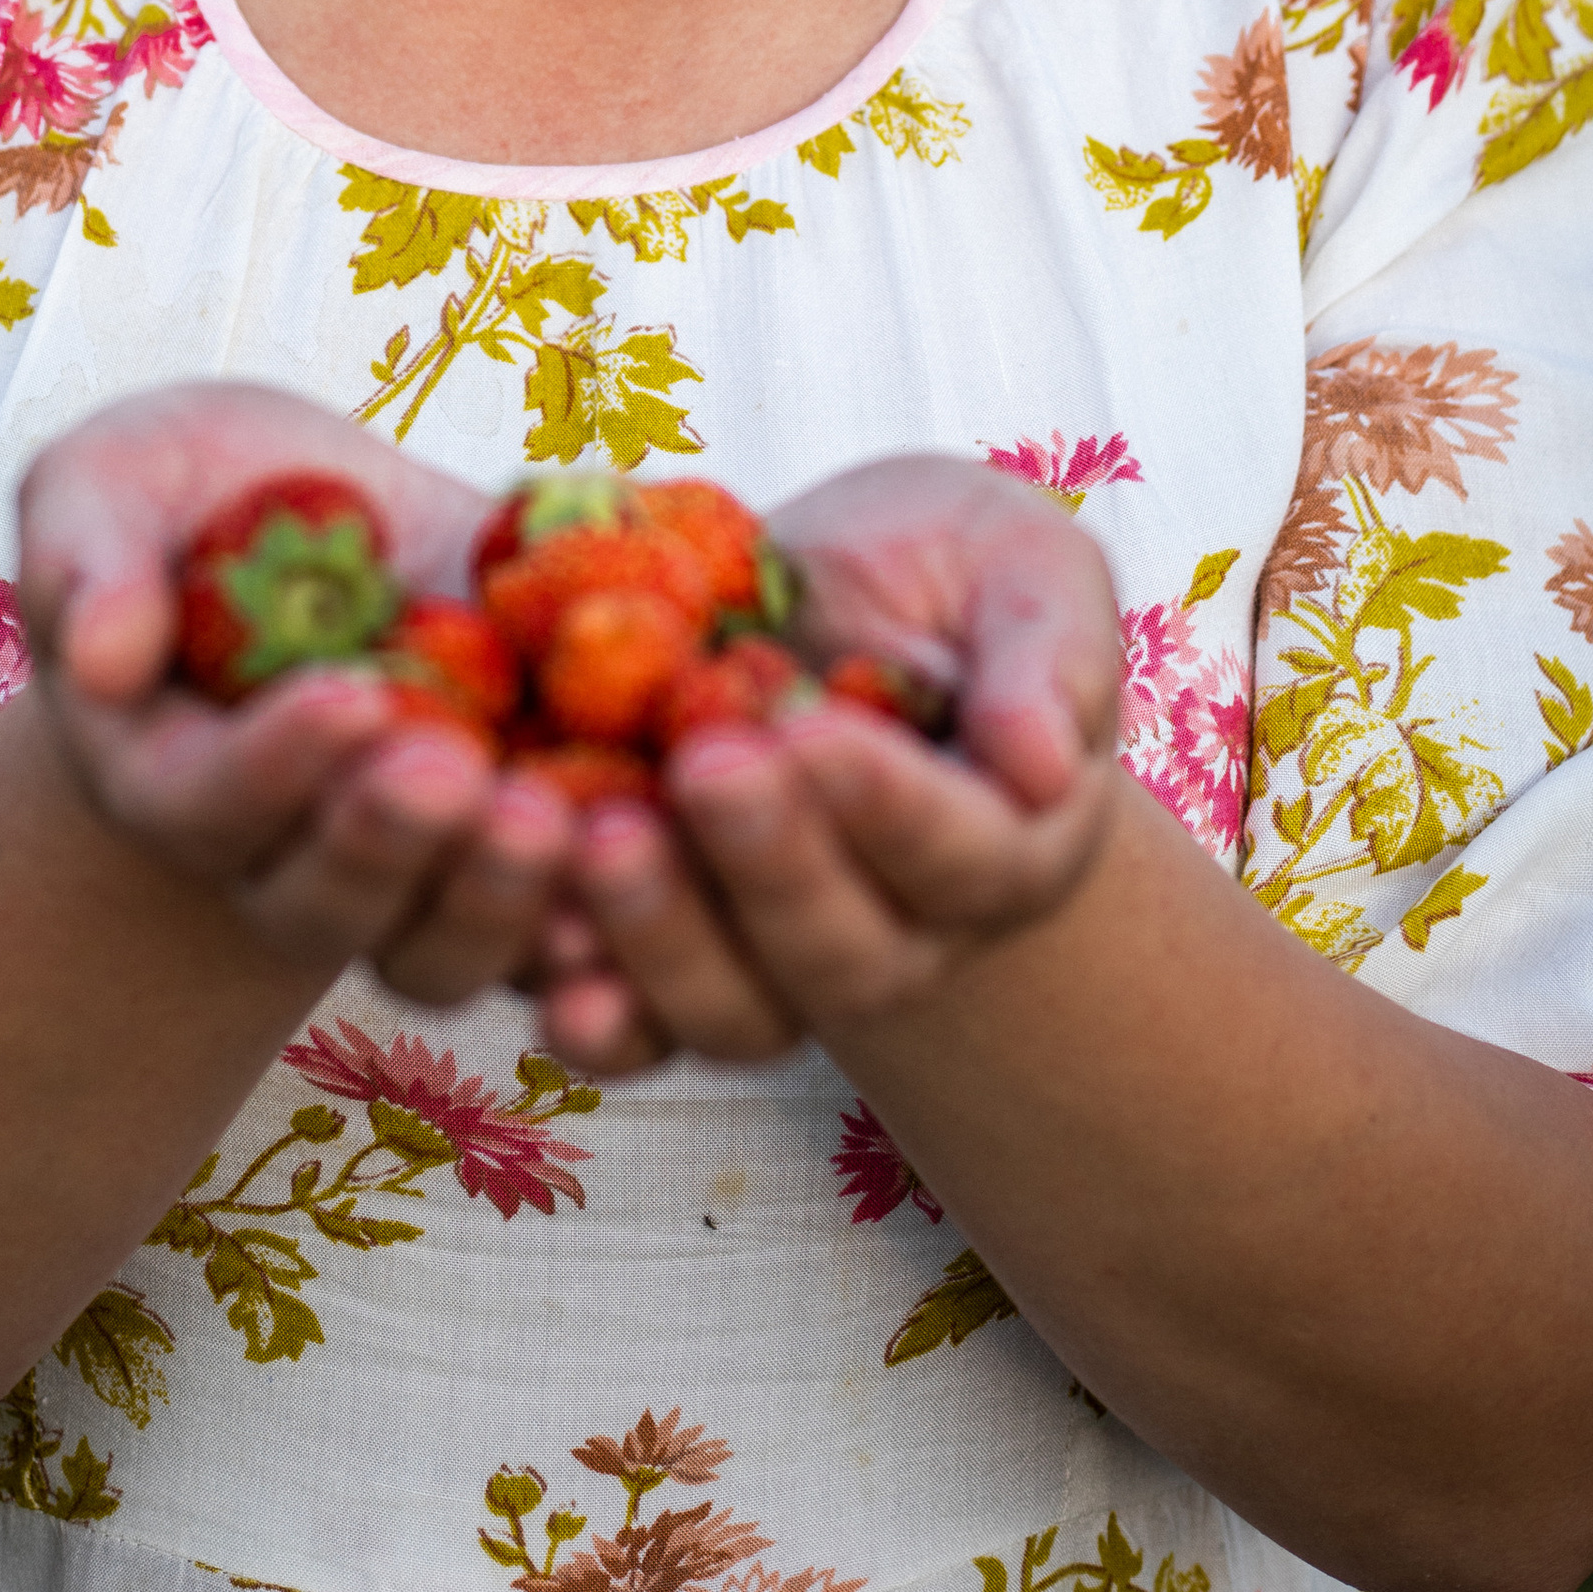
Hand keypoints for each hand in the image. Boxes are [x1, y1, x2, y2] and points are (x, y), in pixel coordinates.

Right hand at [17, 382, 574, 1006]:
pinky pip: (553, 933)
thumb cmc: (195, 494)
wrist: (325, 521)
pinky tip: (654, 859)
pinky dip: (601, 924)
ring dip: (499, 898)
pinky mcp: (511, 853)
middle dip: (394, 844)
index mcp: (174, 779)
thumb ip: (89, 557)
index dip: (280, 766)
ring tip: (558, 817)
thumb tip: (101, 653)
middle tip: (459, 772)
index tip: (353, 695)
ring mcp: (409, 870)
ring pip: (442, 946)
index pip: (213, 805)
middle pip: (328, 900)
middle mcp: (284, 856)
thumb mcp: (117, 483)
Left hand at [539, 453, 1122, 1074]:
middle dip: (771, 868)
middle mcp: (906, 934)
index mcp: (1009, 842)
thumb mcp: (1019, 563)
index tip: (812, 731)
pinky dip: (596, 1012)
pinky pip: (640, 1028)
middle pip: (847, 956)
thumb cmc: (941, 570)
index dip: (890, 808)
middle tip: (700, 769)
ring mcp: (783, 962)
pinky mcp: (677, 957)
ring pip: (740, 1011)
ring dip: (667, 943)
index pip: (965, 856)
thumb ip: (1048, 652)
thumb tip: (1042, 767)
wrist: (824, 601)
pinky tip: (544, 962)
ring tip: (603, 841)